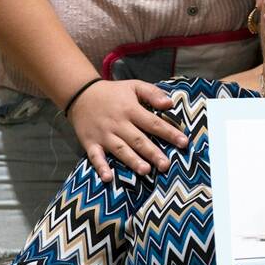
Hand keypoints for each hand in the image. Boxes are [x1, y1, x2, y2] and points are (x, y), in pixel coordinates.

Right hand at [65, 79, 186, 180]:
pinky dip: (101, 167)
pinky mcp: (90, 143)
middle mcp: (118, 124)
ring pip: (120, 149)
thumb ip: (152, 93)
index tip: (184, 143)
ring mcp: (104, 135)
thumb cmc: (113, 93)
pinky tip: (108, 178)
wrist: (80, 94)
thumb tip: (170, 103)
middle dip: (152, 153)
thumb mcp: (134, 86)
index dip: (169, 133)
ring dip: (132, 161)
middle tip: (166, 165)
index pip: (153, 123)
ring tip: (145, 171)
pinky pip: (95, 157)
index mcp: (131, 110)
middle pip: (138, 140)